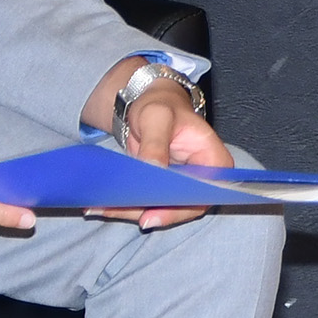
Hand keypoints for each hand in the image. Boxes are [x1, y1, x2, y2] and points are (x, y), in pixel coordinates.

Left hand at [79, 67, 223, 231]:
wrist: (149, 103)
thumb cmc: (161, 104)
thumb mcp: (158, 117)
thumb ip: (156, 144)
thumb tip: (152, 171)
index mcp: (214, 161)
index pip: (202, 195)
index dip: (177, 209)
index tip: (150, 215)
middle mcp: (204, 179)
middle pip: (180, 207)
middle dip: (147, 211)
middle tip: (116, 210)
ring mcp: (184, 186)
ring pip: (162, 209)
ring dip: (132, 211)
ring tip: (103, 207)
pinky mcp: (165, 189)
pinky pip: (149, 202)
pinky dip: (127, 205)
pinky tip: (105, 204)